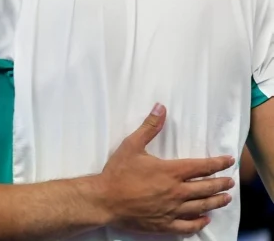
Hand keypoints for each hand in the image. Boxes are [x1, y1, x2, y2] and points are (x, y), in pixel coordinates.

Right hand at [94, 104, 234, 234]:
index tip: (229, 161)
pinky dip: (199, 223)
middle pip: (206, 187)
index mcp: (170, 172)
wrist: (104, 200)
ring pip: (202, 206)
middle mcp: (176, 191)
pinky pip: (188, 226)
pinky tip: (205, 219)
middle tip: (230, 181)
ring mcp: (172, 210)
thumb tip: (161, 108)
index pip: (202, 166)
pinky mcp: (165, 224)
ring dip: (216, 201)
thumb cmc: (117, 172)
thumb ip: (149, 127)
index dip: (218, 163)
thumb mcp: (131, 145)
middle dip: (221, 183)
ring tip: (225, 198)